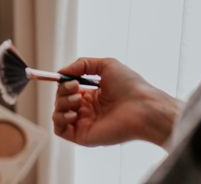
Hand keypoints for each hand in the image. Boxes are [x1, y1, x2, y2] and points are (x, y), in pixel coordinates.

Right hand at [52, 57, 180, 147]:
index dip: (64, 82)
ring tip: (78, 99)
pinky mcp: (83, 135)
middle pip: (61, 99)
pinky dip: (60, 118)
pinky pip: (59, 129)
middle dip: (63, 89)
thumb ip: (82, 64)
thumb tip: (60, 72)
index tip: (65, 76)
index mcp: (93, 95)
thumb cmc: (130, 86)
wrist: (143, 107)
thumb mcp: (106, 65)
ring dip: (62, 102)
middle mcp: (87, 110)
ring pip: (58, 113)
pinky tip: (75, 112)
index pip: (68, 89)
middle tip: (76, 86)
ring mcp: (84, 123)